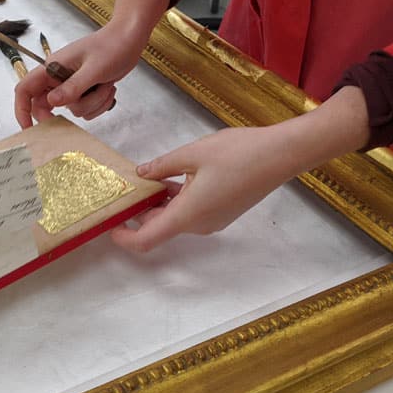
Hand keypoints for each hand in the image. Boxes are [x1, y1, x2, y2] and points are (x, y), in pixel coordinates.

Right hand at [14, 0, 169, 127]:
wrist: (129, 40)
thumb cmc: (111, 47)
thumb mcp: (93, 68)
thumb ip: (72, 87)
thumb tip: (52, 102)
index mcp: (52, 68)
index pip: (25, 90)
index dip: (22, 110)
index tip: (28, 129)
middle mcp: (58, 78)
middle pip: (47, 106)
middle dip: (66, 111)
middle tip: (81, 106)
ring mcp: (71, 85)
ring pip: (72, 110)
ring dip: (92, 104)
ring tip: (105, 85)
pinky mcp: (84, 91)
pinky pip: (86, 110)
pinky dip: (99, 104)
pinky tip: (109, 88)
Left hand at [111, 86, 370, 251]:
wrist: (281, 155)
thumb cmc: (239, 152)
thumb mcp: (192, 154)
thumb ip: (162, 167)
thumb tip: (140, 174)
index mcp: (188, 214)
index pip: (147, 240)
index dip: (125, 238)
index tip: (111, 224)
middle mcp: (199, 225)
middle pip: (160, 228)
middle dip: (140, 213)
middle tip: (126, 189)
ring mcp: (213, 221)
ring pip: (176, 219)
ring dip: (160, 204)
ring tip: (148, 177)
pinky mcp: (223, 213)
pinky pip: (191, 213)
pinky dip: (177, 200)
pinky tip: (173, 177)